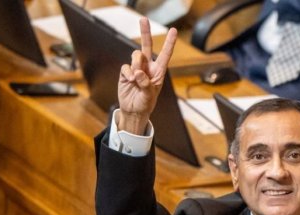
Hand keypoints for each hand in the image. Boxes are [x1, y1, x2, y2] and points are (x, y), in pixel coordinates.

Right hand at [117, 18, 177, 134]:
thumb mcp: (149, 97)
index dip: (169, 43)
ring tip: (136, 78)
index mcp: (158, 72)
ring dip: (136, 64)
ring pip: (135, 55)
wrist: (133, 111)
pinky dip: (127, 73)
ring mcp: (136, 69)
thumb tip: (138, 72)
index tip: (173, 31)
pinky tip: (129, 81)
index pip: (165, 55)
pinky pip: (126, 66)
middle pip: (146, 46)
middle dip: (145, 33)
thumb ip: (146, 84)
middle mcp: (148, 68)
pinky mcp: (126, 72)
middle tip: (143, 19)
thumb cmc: (145, 104)